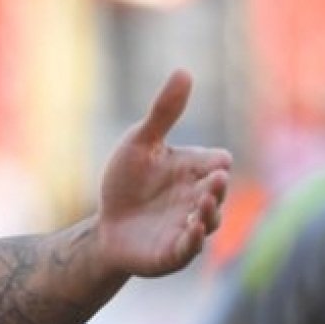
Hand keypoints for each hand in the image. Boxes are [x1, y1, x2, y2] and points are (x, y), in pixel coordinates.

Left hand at [97, 69, 231, 277]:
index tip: (215, 164)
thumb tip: (184, 71)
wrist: (105, 226)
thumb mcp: (140, 143)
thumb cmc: (126, 182)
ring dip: (207, 214)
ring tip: (200, 207)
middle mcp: (200, 198)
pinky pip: (191, 248)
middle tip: (213, 181)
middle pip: (218, 191)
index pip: (218, 162)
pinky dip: (194, 240)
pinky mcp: (175, 252)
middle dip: (216, 188)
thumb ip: (164, 113)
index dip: (217, 164)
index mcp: (195, 170)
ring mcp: (190, 226)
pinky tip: (192, 230)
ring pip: (210, 221)